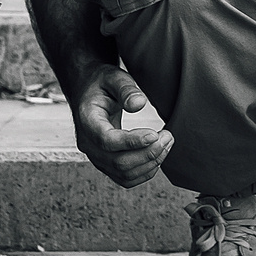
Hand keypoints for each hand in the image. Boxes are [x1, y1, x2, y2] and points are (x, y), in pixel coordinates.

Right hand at [71, 66, 172, 187]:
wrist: (88, 92)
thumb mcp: (113, 77)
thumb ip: (126, 89)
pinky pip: (125, 178)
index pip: (107, 140)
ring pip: (124, 173)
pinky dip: (145, 172)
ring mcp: (95, 157)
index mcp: (87, 120)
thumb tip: (140, 104)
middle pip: (118, 162)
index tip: (155, 134)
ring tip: (167, 143)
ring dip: (150, 163)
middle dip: (148, 153)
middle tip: (168, 136)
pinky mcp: (105, 163)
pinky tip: (158, 155)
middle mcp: (87, 143)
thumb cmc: (102, 83)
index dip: (132, 141)